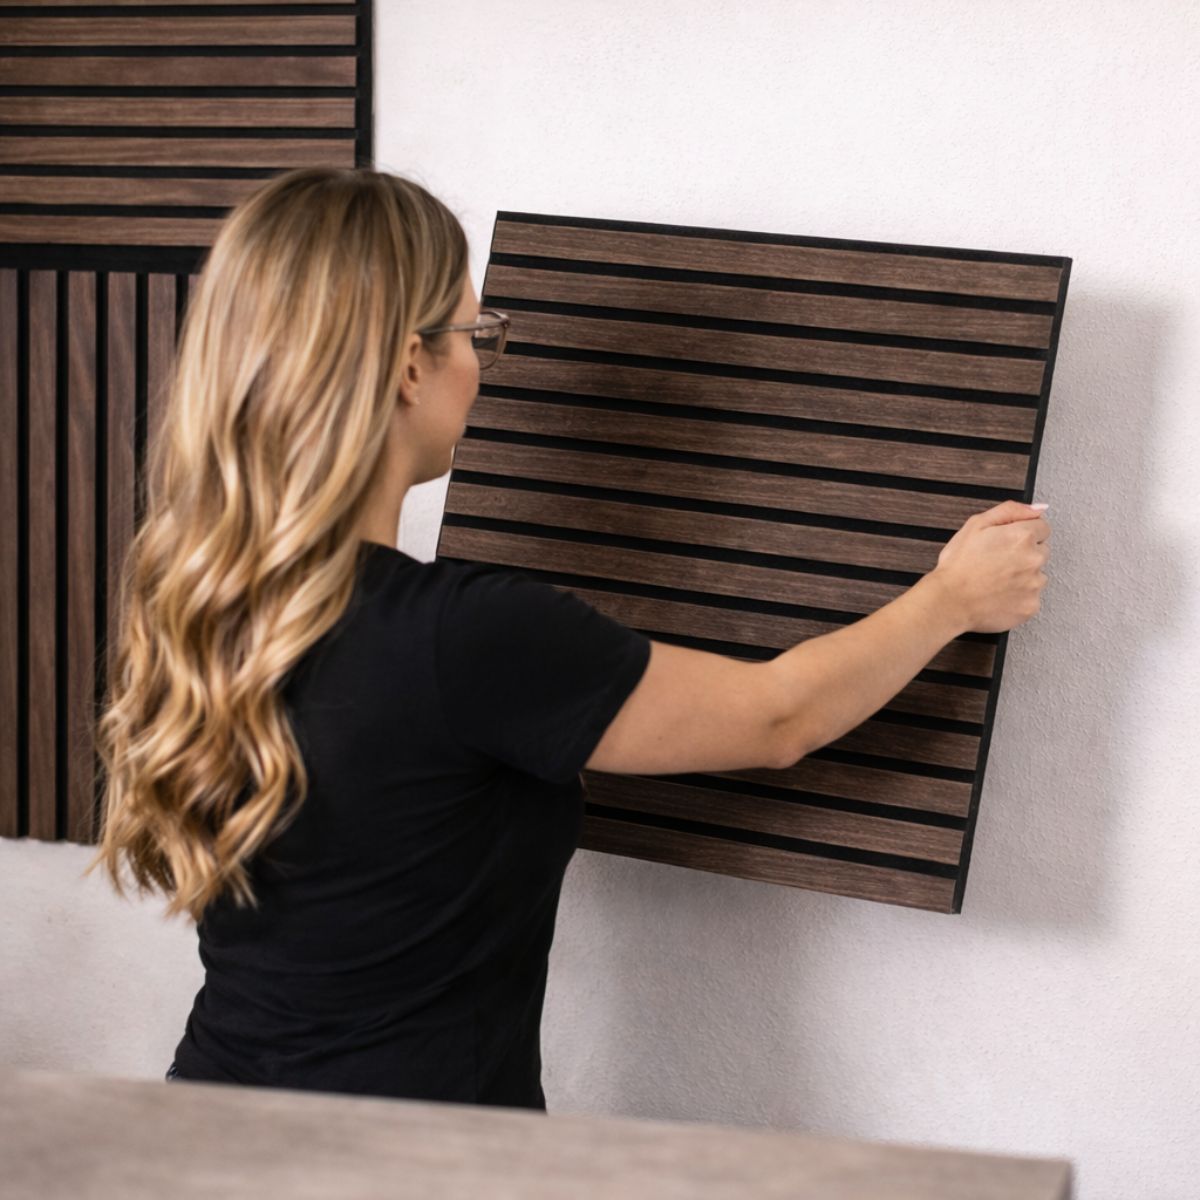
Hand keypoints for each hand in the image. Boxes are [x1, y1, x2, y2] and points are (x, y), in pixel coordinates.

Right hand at [929, 501, 1051, 633]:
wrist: (950, 601)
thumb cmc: (958, 565)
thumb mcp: (976, 525)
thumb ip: (1011, 511)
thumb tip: (1037, 508)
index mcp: (1022, 537)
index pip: (1042, 527)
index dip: (1022, 533)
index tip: (1006, 542)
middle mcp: (1034, 559)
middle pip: (1041, 550)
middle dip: (1024, 553)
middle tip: (997, 561)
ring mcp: (1034, 584)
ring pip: (1037, 575)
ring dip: (1023, 575)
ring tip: (996, 579)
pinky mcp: (1031, 606)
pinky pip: (1031, 597)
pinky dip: (1019, 596)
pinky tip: (999, 594)